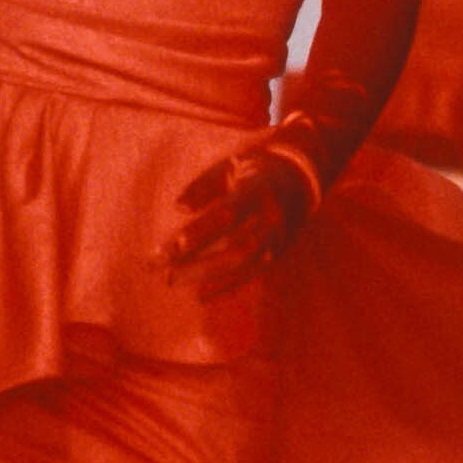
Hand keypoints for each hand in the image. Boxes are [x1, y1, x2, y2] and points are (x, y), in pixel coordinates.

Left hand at [168, 147, 315, 299]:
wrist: (299, 179)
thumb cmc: (250, 171)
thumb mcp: (227, 168)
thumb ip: (203, 186)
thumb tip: (179, 208)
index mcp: (259, 190)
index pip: (229, 215)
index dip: (199, 232)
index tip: (169, 248)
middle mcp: (273, 218)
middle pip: (236, 247)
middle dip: (197, 261)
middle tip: (162, 270)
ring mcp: (279, 239)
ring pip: (243, 265)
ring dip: (206, 275)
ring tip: (172, 280)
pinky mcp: (278, 253)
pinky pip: (251, 275)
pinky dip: (224, 286)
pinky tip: (199, 294)